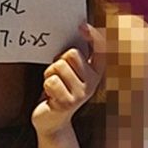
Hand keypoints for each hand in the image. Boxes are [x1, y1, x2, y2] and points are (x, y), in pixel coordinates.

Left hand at [31, 21, 106, 137]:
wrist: (51, 122)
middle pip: (71, 54)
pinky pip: (51, 81)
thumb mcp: (70, 73)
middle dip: (57, 61)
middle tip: (56, 76)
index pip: (101, 49)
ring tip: (52, 87)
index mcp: (95, 72)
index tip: (82, 26)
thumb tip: (79, 28)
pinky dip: (46, 86)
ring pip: (59, 66)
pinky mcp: (68, 103)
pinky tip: (50, 97)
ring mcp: (81, 94)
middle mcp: (92, 83)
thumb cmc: (58, 91)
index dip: (94, 36)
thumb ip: (75, 56)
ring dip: (49, 74)